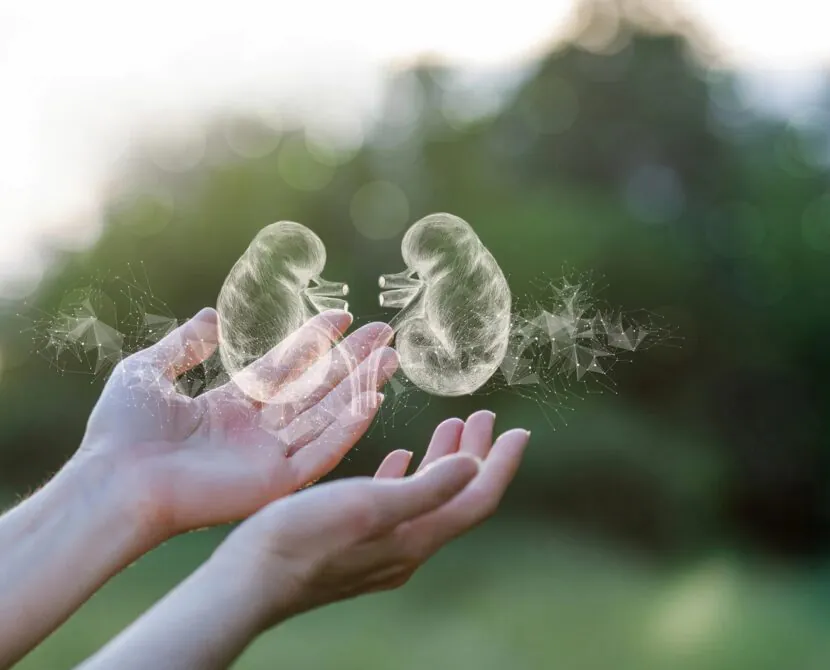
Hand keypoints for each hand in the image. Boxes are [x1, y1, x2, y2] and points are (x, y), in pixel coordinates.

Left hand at [77, 307, 397, 540]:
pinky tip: (373, 398)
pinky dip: (349, 427)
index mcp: (229, 407)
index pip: (284, 368)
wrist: (113, 482)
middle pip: (315, 389)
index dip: (314, 341)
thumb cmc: (120, 432)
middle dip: (350, 360)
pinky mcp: (276, 482)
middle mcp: (255, 432)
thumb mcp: (148, 371)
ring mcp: (268, 457)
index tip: (342, 315)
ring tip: (390, 357)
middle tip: (384, 333)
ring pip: (327, 415)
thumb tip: (210, 316)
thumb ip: (184, 345)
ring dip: (359, 386)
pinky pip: (323, 451)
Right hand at [217, 410, 529, 621]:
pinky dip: (407, 477)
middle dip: (476, 455)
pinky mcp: (355, 545)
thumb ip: (426, 489)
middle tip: (485, 418)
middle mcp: (406, 548)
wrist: (247, 582)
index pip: (477, 498)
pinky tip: (400, 459)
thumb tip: (475, 467)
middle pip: (457, 497)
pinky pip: (395, 506)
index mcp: (416, 537)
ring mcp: (381, 548)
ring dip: (442, 461)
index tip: (520, 431)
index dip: (502, 464)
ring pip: (428, 499)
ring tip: (451, 427)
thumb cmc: (302, 538)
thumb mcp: (369, 506)